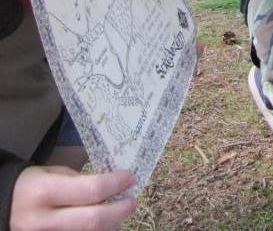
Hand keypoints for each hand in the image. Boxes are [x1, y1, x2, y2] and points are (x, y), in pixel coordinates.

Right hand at [10, 165, 135, 230]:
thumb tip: (110, 188)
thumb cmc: (31, 185)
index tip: (130, 178)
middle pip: (93, 221)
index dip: (115, 184)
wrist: (4, 209)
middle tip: (132, 200)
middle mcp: (45, 222)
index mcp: (45, 193)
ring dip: (111, 226)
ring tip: (118, 213)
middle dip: (119, 210)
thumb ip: (79, 181)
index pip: (90, 190)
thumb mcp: (52, 173)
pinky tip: (105, 225)